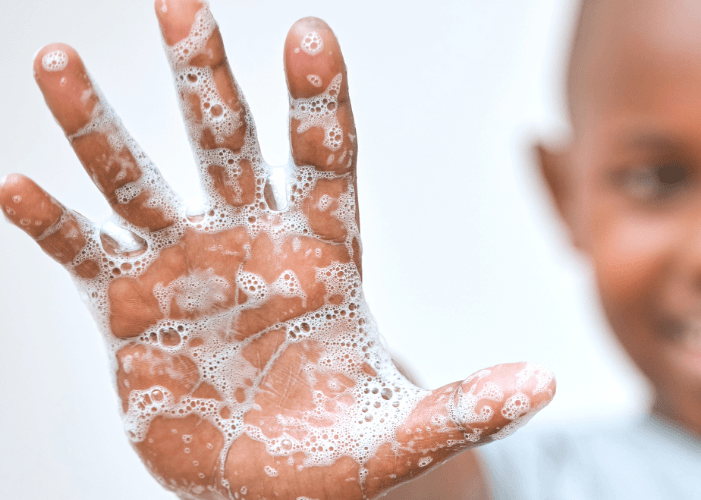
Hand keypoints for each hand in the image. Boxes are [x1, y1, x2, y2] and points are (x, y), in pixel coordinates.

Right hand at [0, 1, 552, 497]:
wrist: (273, 481)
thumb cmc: (344, 447)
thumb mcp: (407, 437)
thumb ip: (468, 407)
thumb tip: (542, 385)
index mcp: (325, 258)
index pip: (325, 163)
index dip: (319, 102)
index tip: (310, 34)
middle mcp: (251, 245)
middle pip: (228, 144)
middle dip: (203, 76)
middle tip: (179, 1)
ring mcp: (186, 270)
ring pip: (140, 181)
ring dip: (98, 126)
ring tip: (56, 60)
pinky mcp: (127, 309)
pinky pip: (83, 254)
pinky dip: (52, 224)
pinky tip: (18, 184)